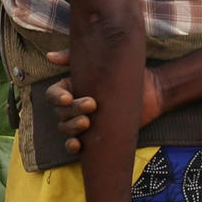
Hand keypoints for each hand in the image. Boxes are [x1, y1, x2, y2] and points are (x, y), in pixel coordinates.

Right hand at [43, 50, 166, 153]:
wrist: (152, 91)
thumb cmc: (128, 72)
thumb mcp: (103, 61)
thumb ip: (75, 57)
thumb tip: (49, 56)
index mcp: (72, 88)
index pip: (53, 95)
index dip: (57, 97)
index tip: (69, 97)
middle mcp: (75, 106)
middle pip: (60, 112)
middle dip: (73, 111)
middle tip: (92, 105)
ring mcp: (83, 122)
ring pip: (65, 128)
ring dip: (72, 128)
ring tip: (88, 122)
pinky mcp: (93, 137)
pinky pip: (74, 145)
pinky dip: (72, 146)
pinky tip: (77, 145)